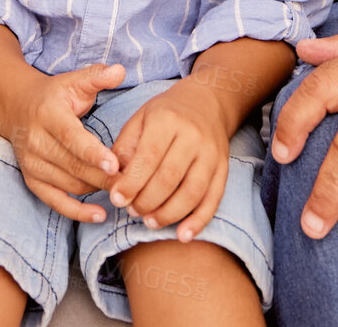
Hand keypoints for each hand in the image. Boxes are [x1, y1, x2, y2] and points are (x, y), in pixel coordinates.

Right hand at [0, 62, 126, 222]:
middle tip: (133, 183)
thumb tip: (120, 70)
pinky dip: (77, 212)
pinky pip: (55, 202)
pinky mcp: (32, 180)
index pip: (72, 138)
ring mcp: (32, 164)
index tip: (115, 164)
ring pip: (69, 184)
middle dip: (104, 177)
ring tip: (124, 191)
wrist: (16, 108)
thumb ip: (97, 76)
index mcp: (48, 115)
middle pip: (74, 166)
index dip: (93, 153)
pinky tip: (100, 215)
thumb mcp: (74, 80)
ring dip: (97, 190)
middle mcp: (36, 141)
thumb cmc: (55, 95)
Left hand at [106, 78, 234, 241]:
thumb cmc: (166, 114)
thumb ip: (125, 148)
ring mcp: (211, 153)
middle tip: (132, 211)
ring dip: (168, 214)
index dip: (131, 182)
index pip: (148, 157)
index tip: (116, 199)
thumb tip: (113, 181)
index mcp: (167, 120)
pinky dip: (199, 221)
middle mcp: (193, 136)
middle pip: (169, 178)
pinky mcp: (224, 168)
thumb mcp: (139, 119)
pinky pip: (213, 199)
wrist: (206, 102)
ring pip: (192, 192)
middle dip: (147, 201)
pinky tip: (183, 235)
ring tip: (149, 222)